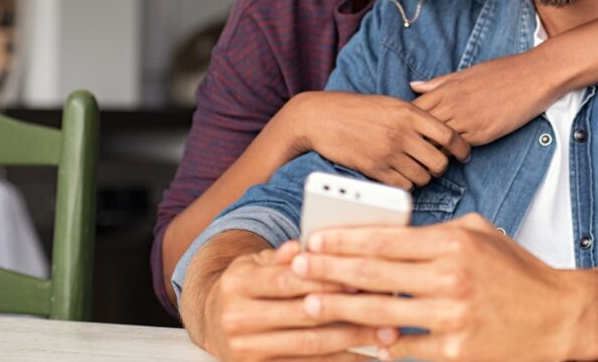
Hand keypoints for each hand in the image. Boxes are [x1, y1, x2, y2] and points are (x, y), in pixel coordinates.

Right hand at [199, 240, 396, 360]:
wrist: (210, 320)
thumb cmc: (247, 285)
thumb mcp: (257, 262)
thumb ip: (284, 255)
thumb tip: (305, 246)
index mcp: (238, 283)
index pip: (288, 280)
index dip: (326, 280)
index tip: (362, 278)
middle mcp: (236, 318)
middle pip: (303, 315)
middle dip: (348, 311)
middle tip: (386, 306)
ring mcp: (244, 349)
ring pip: (309, 345)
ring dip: (352, 340)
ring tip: (386, 334)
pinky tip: (365, 356)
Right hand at [277, 91, 470, 189]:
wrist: (322, 118)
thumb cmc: (357, 109)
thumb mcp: (391, 103)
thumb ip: (416, 116)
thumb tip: (441, 132)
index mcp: (409, 113)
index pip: (449, 135)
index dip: (462, 148)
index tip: (463, 154)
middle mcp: (402, 133)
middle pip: (440, 161)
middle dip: (440, 166)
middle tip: (433, 164)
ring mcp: (388, 153)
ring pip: (423, 177)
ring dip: (423, 176)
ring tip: (415, 169)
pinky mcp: (375, 170)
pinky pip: (404, 186)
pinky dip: (406, 184)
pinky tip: (400, 176)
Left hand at [291, 214, 597, 361]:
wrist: (561, 319)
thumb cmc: (520, 274)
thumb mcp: (481, 234)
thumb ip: (435, 232)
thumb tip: (389, 233)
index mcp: (454, 243)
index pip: (385, 239)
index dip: (344, 240)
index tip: (315, 240)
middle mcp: (451, 278)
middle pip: (374, 275)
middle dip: (329, 271)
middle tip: (298, 268)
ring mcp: (452, 319)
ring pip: (380, 314)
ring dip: (340, 309)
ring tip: (312, 303)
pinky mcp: (455, 354)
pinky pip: (404, 351)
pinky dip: (376, 346)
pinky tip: (354, 341)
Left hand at [410, 49, 565, 146]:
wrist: (534, 76)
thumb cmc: (502, 71)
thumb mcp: (467, 72)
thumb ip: (439, 83)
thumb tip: (413, 86)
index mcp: (447, 89)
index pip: (414, 110)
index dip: (408, 122)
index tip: (407, 129)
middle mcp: (453, 105)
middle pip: (421, 129)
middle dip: (415, 140)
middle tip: (412, 149)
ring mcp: (467, 121)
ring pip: (437, 142)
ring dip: (432, 150)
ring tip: (429, 157)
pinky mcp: (482, 134)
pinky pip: (459, 148)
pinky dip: (452, 153)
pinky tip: (452, 155)